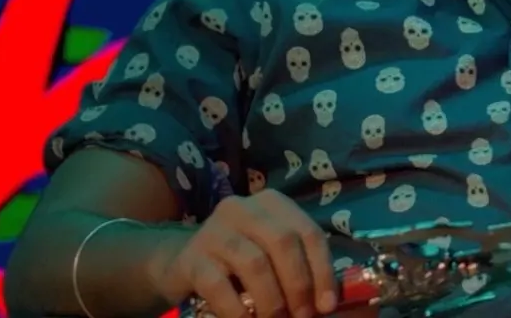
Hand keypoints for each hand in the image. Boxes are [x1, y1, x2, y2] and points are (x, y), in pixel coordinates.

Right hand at [144, 190, 337, 317]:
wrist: (182, 264)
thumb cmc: (239, 261)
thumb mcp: (272, 256)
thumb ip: (300, 267)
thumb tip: (328, 302)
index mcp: (272, 204)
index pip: (309, 233)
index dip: (323, 271)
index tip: (327, 305)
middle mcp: (243, 209)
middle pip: (284, 243)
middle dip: (299, 286)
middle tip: (302, 317)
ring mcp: (214, 230)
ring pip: (255, 263)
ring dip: (272, 301)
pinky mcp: (190, 257)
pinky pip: (219, 286)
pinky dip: (238, 311)